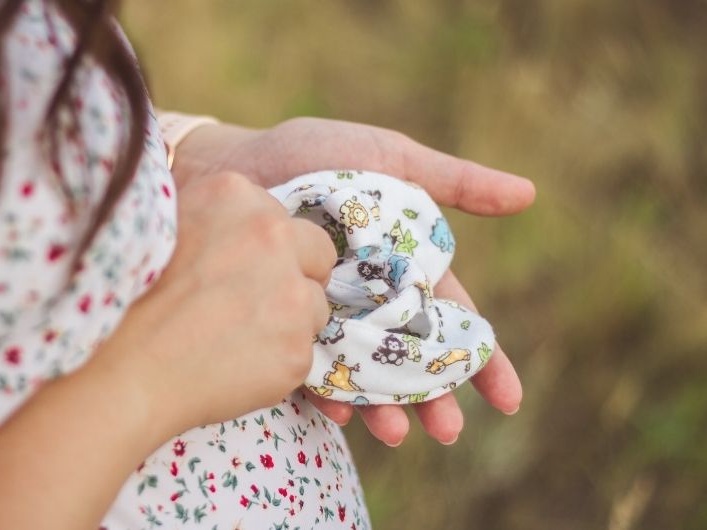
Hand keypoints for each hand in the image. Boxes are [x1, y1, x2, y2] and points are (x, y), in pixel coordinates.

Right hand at [95, 171, 336, 432]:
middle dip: (294, 276)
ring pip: (316, 306)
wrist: (120, 369)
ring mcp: (290, 293)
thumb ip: (211, 216)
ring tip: (236, 338)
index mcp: (235, 195)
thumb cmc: (127, 299)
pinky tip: (234, 365)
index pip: (279, 218)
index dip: (261, 248)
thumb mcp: (162, 223)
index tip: (234, 269)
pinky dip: (276, 362)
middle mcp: (271, 234)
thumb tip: (233, 221)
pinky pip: (303, 353)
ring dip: (288, 321)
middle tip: (251, 303)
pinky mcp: (297, 348)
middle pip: (317, 253)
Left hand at [171, 117, 534, 445]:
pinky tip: (340, 410)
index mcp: (405, 270)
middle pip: (413, 363)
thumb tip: (530, 195)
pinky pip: (309, 369)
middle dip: (434, 399)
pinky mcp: (284, 326)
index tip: (508, 400)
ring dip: (384, 408)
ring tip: (394, 433)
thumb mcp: (391, 160)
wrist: (238, 163)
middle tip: (448, 432)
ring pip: (366, 376)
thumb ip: (455, 180)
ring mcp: (329, 318)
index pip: (454, 324)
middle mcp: (371, 302)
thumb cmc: (316, 156)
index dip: (484, 362)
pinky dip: (326, 393)